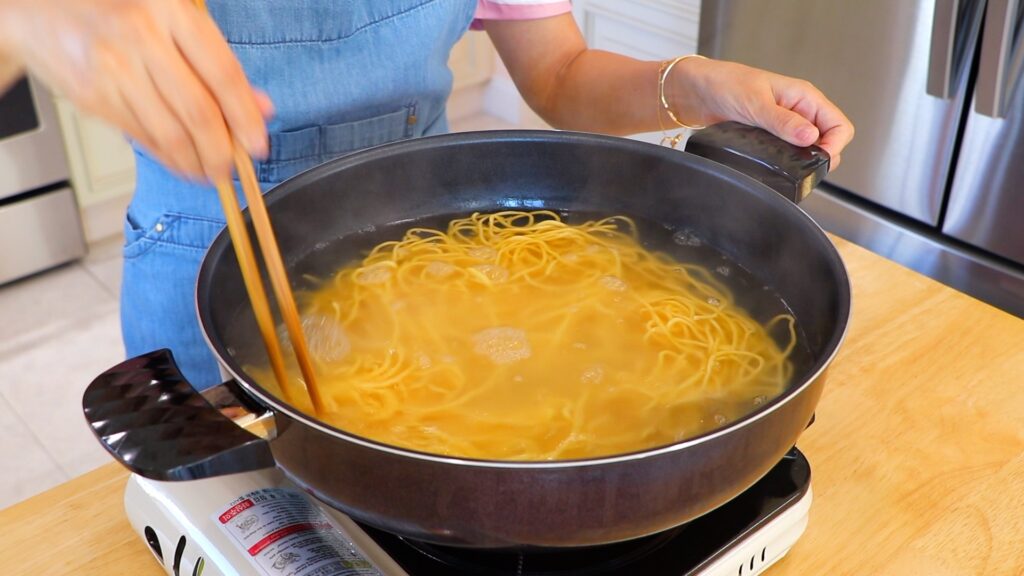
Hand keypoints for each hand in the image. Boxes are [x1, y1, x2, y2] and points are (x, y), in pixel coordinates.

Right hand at [0, 0, 271, 180]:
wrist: (36, 7)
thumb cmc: (114, 10)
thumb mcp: (173, 21)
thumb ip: (217, 63)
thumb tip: (261, 107)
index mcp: (170, 10)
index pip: (223, 75)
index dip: (246, 118)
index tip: (257, 145)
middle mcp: (141, 37)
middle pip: (199, 113)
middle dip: (222, 153)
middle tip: (232, 169)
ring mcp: (112, 68)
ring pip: (170, 133)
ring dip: (196, 163)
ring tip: (209, 173)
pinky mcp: (92, 95)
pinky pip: (142, 137)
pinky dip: (168, 158)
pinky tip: (181, 162)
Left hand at [668, 58, 853, 169]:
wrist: (698, 91)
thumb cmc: (726, 84)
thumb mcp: (755, 103)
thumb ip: (782, 121)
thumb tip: (810, 136)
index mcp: (805, 97)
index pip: (839, 126)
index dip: (834, 146)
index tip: (818, 160)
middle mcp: (800, 111)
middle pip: (829, 141)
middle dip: (820, 157)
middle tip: (800, 168)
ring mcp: (786, 125)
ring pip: (810, 149)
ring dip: (803, 161)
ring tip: (786, 166)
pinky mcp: (772, 136)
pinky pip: (790, 152)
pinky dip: (787, 162)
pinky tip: (775, 165)